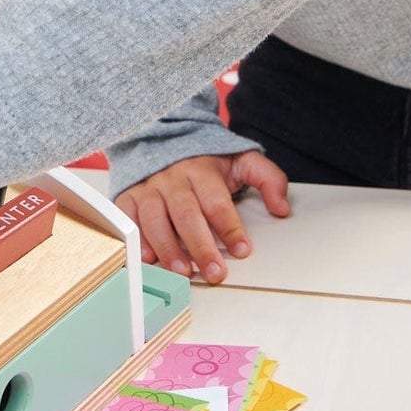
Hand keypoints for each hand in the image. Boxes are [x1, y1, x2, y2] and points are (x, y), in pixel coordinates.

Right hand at [114, 151, 290, 284]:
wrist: (165, 138)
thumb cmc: (207, 161)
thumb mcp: (242, 161)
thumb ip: (268, 179)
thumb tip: (282, 208)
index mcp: (201, 171)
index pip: (216, 201)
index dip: (230, 227)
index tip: (242, 250)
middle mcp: (172, 179)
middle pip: (186, 214)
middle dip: (201, 246)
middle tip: (215, 272)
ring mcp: (148, 188)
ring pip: (155, 218)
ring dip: (168, 247)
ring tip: (183, 271)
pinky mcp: (129, 196)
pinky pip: (128, 218)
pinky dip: (136, 238)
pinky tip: (148, 258)